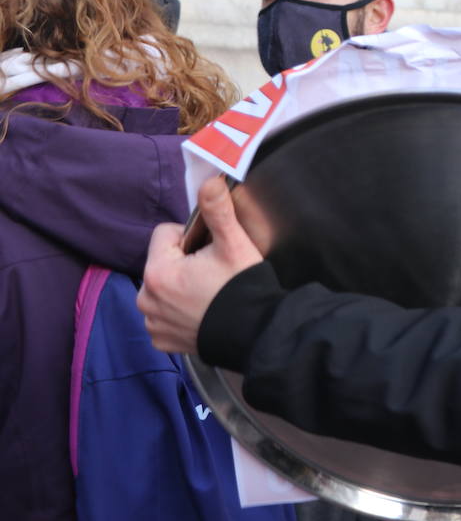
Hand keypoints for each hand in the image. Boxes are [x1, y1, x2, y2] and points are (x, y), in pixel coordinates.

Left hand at [138, 175, 264, 353]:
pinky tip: (202, 313)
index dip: (190, 237)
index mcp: (158, 271)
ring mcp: (153, 322)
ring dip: (179, 288)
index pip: (165, 234)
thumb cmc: (242, 287)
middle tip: (213, 273)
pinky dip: (179, 313)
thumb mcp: (233, 244)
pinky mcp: (161, 340)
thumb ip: (217, 210)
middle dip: (183, 263)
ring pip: (162, 288)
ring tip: (209, 294)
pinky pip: (164, 315)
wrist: (256, 332)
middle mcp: (146, 298)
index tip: (210, 250)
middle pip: (162, 262)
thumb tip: (210, 180)